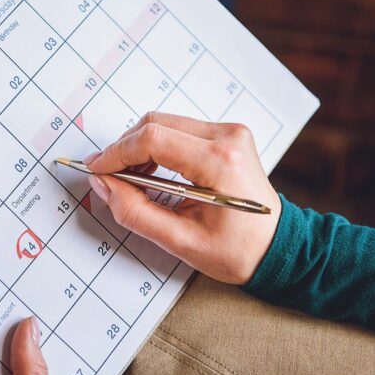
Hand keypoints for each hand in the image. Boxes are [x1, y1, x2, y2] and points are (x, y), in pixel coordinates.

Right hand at [85, 112, 280, 284]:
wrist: (277, 248)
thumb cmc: (238, 251)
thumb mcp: (181, 241)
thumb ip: (135, 212)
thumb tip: (104, 184)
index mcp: (219, 162)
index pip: (152, 139)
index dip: (117, 153)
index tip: (96, 169)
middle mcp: (227, 138)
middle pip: (156, 123)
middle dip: (125, 148)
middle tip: (109, 176)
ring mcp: (230, 133)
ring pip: (165, 122)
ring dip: (140, 146)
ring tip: (130, 178)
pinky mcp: (227, 136)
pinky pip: (180, 129)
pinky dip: (158, 146)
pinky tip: (151, 171)